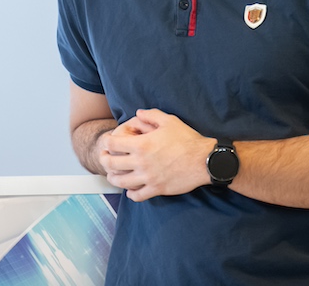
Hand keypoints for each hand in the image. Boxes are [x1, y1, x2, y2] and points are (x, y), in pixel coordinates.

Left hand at [99, 108, 213, 201]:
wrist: (204, 160)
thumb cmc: (187, 139)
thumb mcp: (169, 121)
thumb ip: (151, 115)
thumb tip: (138, 113)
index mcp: (141, 144)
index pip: (112, 144)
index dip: (106, 142)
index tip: (107, 142)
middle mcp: (141, 162)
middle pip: (111, 164)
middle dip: (104, 160)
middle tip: (104, 158)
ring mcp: (148, 177)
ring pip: (121, 182)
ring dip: (113, 178)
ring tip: (113, 175)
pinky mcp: (157, 189)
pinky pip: (137, 195)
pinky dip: (131, 193)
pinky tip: (131, 189)